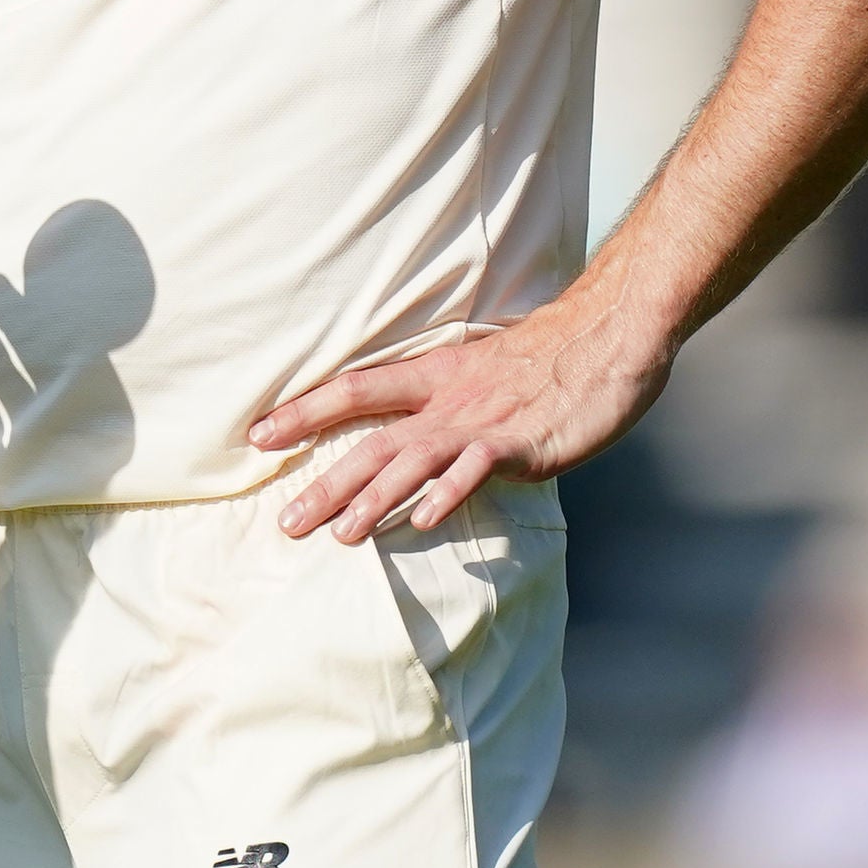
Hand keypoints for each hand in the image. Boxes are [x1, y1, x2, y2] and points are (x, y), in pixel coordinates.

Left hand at [250, 302, 669, 543]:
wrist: (609, 333)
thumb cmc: (552, 359)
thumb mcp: (486, 373)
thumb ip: (453, 404)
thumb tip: (424, 435)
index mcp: (437, 376)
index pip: (356, 390)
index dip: (305, 410)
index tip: (259, 434)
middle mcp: (449, 400)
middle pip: (372, 439)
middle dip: (325, 483)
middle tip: (285, 522)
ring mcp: (482, 422)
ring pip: (414, 460)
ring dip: (374, 498)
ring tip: (338, 534)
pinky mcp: (521, 443)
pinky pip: (476, 469)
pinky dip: (448, 493)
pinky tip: (421, 520)